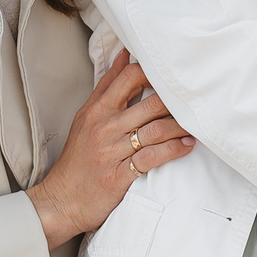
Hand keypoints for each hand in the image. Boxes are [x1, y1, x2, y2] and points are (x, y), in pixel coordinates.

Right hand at [28, 51, 193, 247]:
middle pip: (150, 104)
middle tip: (194, 102)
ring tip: (195, 126)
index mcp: (97, 110)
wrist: (61, 200)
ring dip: (181, 127)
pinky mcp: (119, 176)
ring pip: (156, 130)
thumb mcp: (86, 118)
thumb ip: (107, 88)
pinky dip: (174, 150)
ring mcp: (112, 152)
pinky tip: (186, 146)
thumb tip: (125, 56)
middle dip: (176, 102)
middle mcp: (105, 128)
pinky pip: (153, 158)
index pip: (129, 78)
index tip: (171, 79)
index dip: (154, 74)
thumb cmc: (77, 158)